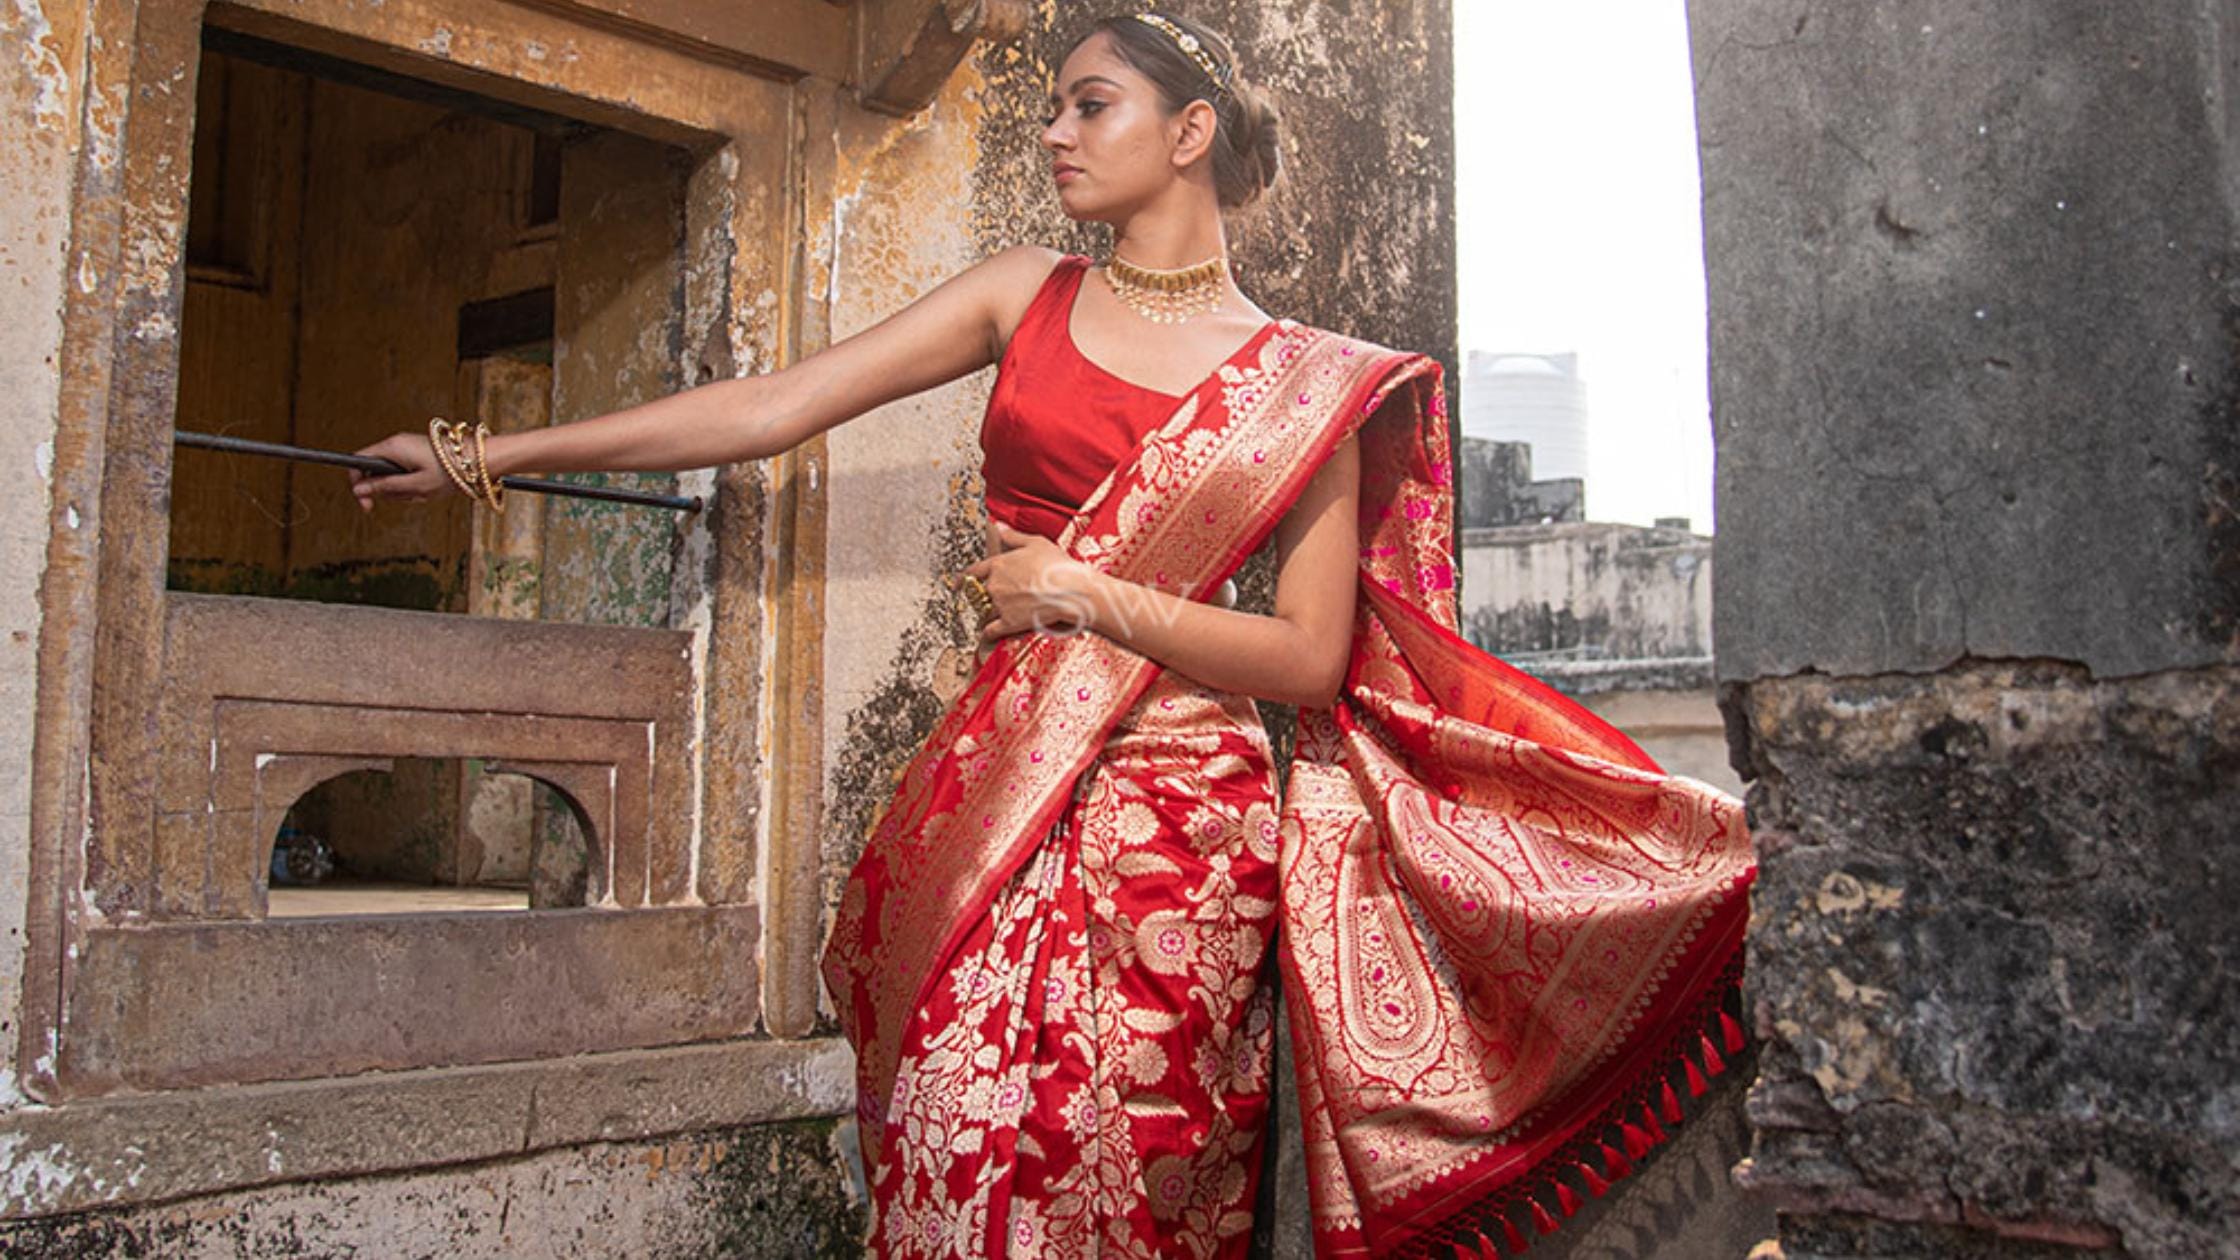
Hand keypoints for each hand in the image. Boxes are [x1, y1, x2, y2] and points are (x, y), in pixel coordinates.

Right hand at [348, 431, 455, 511]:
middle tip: (410, 496)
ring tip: (424, 491)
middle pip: (374, 472)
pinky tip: (427, 487)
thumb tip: (359, 490)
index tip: (367, 503)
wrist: (477, 459)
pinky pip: (403, 471)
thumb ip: (385, 487)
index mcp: (391, 448)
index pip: (358, 462)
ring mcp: (405, 447)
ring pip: (390, 474)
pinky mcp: (415, 452)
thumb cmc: (449, 472)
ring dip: (402, 489)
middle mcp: (395, 444)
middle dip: (388, 490)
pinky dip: (411, 483)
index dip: (358, 484)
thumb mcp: (415, 486)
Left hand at [965, 523, 1095, 641]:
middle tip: (992, 600)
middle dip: (983, 597)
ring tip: (994, 616)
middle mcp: (994, 585)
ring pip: (984, 612)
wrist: (1070, 590)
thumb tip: (999, 528)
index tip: (956, 584)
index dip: (963, 578)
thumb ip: (1014, 536)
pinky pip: (990, 631)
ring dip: (987, 614)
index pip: (972, 572)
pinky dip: (987, 634)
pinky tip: (987, 636)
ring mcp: (1000, 605)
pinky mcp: (1008, 623)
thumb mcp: (1036, 542)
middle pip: (978, 593)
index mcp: (998, 564)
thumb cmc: (1057, 565)